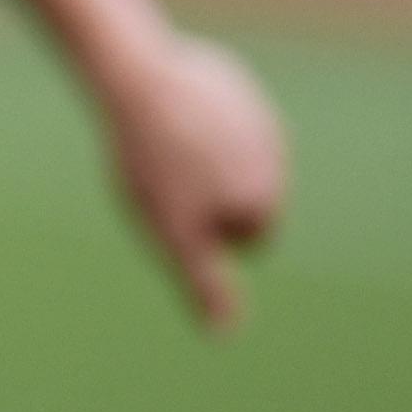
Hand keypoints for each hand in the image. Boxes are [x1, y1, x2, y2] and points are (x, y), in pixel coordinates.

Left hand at [100, 32, 287, 329]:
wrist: (136, 78)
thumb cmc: (150, 163)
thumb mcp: (173, 235)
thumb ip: (205, 283)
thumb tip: (224, 334)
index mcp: (266, 195)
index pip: (250, 238)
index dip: (207, 228)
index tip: (181, 201)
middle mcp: (276, 154)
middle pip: (244, 196)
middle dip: (214, 191)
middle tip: (170, 173)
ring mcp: (257, 112)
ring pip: (230, 156)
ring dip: (206, 154)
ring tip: (167, 140)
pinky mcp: (232, 82)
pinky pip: (216, 116)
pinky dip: (196, 118)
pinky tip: (168, 108)